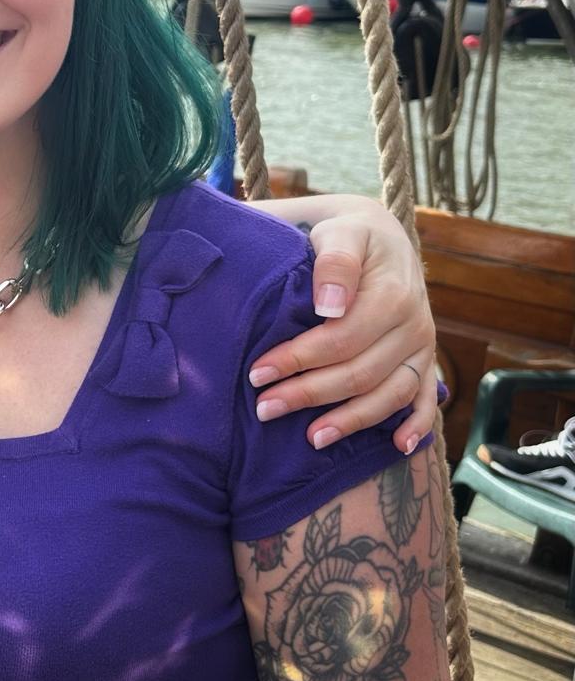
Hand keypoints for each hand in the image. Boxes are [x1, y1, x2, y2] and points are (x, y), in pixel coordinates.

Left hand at [249, 204, 436, 454]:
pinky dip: (417, 427)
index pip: (340, 340)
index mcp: (393, 294)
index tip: (256, 374)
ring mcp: (422, 345)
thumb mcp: (338, 231)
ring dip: (350, 421)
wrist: (377, 234)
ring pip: (389, 395)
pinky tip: (396, 448)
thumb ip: (334, 262)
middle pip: (359, 372)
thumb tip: (328, 306)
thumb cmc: (346, 233)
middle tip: (264, 408)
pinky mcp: (425, 358)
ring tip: (310, 439)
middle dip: (309, 394)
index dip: (297, 360)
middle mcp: (414, 323)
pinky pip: (425, 398)